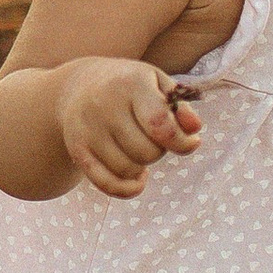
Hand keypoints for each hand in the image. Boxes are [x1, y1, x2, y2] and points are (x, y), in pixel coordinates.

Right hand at [54, 57, 201, 196]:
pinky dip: (127, 188)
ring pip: (128, 170)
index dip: (181, 142)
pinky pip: (106, 183)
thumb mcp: (158, 84)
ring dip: (142, 167)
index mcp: (131, 84)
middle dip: (159, 151)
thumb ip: (180, 107)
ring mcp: (88, 129)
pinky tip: (138, 179)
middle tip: (153, 138)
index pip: (160, 125)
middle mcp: (105, 105)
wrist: (80, 85)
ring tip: (140, 149)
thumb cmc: (130, 86)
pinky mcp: (77, 149)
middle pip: (146, 152)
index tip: (191, 142)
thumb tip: (195, 131)